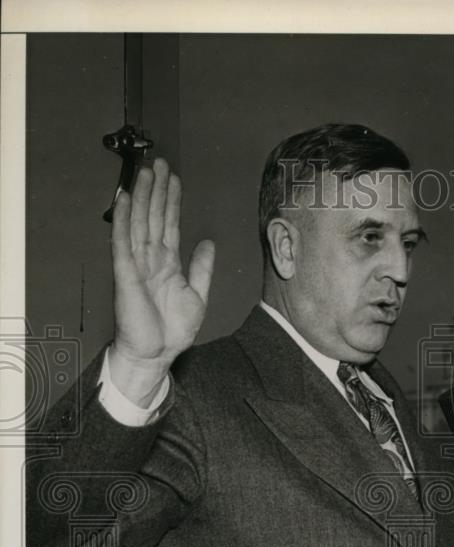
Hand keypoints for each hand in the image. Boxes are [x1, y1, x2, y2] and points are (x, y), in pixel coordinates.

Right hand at [108, 158, 214, 405]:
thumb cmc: (172, 330)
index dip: (171, 201)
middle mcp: (151, 259)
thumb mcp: (198, 294)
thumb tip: (208, 243)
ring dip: (142, 196)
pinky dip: (122, 220)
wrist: (157, 354)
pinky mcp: (126, 274)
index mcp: (167, 264)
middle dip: (156, 190)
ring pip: (139, 223)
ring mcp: (137, 264)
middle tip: (160, 162)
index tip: (174, 179)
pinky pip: (123, 242)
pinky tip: (123, 199)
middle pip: (153, 217)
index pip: (169, 225)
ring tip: (146, 171)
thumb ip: (202, 268)